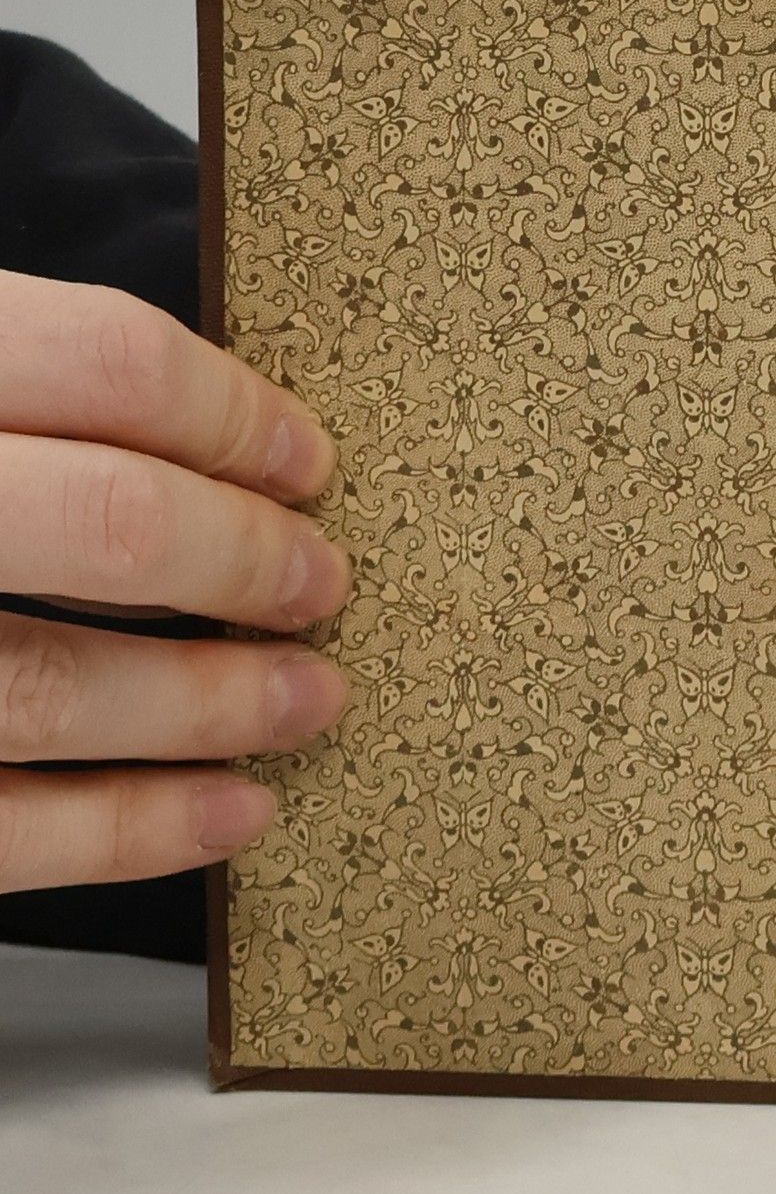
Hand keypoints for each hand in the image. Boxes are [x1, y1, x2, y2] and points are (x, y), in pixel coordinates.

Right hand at [0, 271, 350, 892]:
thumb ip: (1, 390)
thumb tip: (198, 428)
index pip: (98, 361)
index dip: (233, 412)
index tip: (309, 461)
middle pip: (108, 524)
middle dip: (249, 562)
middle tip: (324, 584)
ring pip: (48, 688)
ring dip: (214, 707)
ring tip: (312, 702)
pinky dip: (128, 832)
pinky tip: (231, 816)